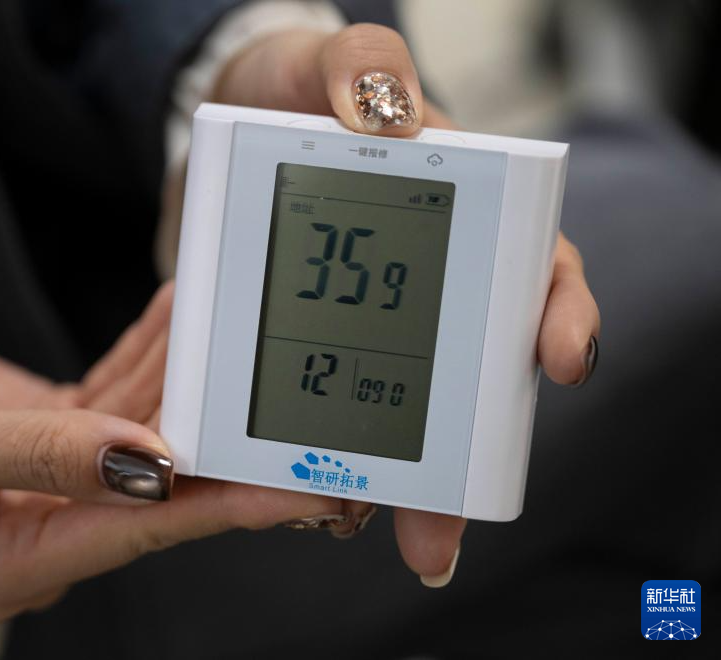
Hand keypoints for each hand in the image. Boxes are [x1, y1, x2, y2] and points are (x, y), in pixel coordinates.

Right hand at [0, 284, 358, 620]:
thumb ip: (42, 453)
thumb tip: (145, 463)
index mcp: (22, 557)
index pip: (147, 529)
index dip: (227, 504)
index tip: (301, 487)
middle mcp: (55, 523)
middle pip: (166, 483)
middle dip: (232, 444)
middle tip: (308, 418)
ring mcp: (65, 478)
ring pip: (150, 426)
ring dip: (192, 375)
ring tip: (242, 328)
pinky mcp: (64, 436)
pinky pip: (122, 393)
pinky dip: (151, 353)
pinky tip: (181, 316)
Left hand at [214, 24, 600, 584]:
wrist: (225, 132)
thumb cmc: (291, 89)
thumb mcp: (322, 63)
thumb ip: (358, 69)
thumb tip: (386, 116)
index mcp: (463, 213)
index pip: (535, 268)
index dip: (557, 317)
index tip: (556, 359)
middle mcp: (430, 279)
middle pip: (470, 374)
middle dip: (465, 460)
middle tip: (442, 524)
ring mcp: (370, 320)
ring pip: (401, 412)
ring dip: (398, 482)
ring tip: (385, 534)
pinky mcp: (308, 342)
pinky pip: (324, 404)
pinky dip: (323, 454)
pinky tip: (310, 495)